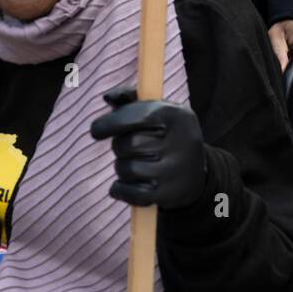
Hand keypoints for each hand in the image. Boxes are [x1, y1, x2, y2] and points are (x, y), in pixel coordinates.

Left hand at [89, 87, 207, 208]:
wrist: (196, 174)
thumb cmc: (167, 135)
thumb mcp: (158, 111)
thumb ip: (131, 100)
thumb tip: (107, 97)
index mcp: (176, 115)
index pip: (135, 116)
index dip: (110, 123)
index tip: (96, 130)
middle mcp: (180, 141)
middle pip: (126, 144)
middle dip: (119, 146)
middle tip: (129, 148)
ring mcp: (175, 170)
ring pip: (125, 169)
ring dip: (121, 168)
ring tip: (134, 164)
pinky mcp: (169, 194)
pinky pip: (130, 193)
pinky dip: (120, 189)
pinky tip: (125, 185)